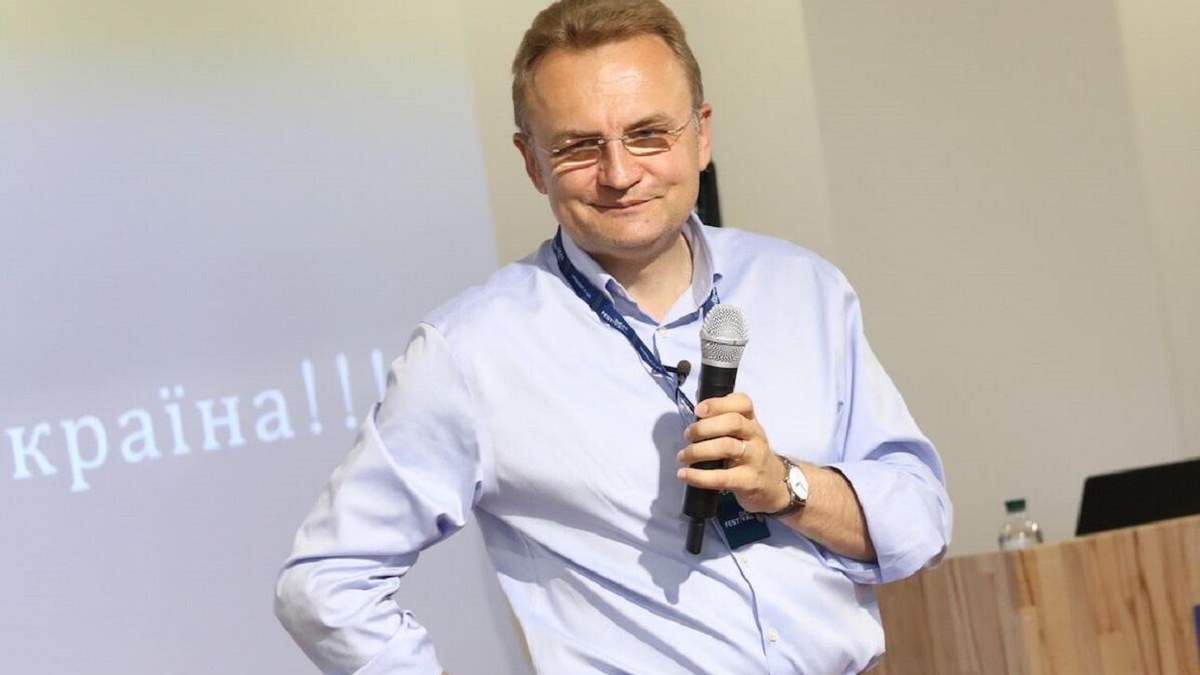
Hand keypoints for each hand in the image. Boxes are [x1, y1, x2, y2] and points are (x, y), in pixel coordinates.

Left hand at [676, 393, 789, 513]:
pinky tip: (685, 474)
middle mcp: (755, 436)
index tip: (698, 410)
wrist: (773, 485)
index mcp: (751, 421)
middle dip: (704, 427)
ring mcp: (754, 458)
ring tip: (683, 456)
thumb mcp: (743, 434)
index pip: (742, 403)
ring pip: (727, 447)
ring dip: (698, 450)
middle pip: (733, 422)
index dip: (718, 403)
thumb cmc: (749, 455)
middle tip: (687, 436)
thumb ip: (723, 422)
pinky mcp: (748, 481)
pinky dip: (699, 476)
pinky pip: (722, 477)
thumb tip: (695, 413)